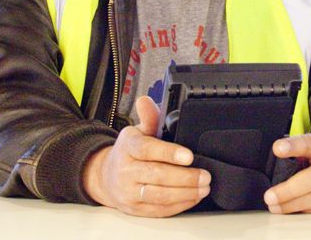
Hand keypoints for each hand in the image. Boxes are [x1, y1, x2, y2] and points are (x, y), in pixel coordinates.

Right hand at [81, 96, 210, 216]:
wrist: (105, 177)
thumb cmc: (128, 152)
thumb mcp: (137, 131)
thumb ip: (149, 117)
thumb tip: (146, 100)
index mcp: (128, 147)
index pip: (147, 150)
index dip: (169, 153)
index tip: (189, 156)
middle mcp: (126, 171)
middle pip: (157, 176)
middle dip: (185, 177)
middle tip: (205, 175)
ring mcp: (129, 192)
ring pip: (159, 196)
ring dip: (185, 193)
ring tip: (204, 187)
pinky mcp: (134, 209)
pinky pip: (159, 210)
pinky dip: (179, 205)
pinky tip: (193, 197)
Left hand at [263, 133, 310, 213]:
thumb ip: (304, 150)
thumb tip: (278, 162)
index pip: (309, 143)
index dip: (293, 145)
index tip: (278, 148)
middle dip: (289, 190)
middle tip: (270, 197)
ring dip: (294, 205)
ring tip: (276, 207)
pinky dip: (309, 210)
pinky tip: (296, 210)